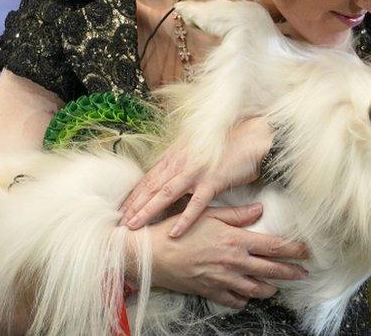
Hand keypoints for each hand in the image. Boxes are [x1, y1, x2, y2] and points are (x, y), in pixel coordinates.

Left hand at [118, 116, 274, 237]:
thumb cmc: (226, 146)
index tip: (120, 209)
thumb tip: (170, 178)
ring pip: (165, 194)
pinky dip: (185, 218)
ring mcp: (195, 171)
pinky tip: (175, 232)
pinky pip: (196, 203)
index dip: (133, 194)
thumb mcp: (198, 152)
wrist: (252, 138)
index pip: (149, 178)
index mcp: (176, 156)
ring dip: (148, 210)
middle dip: (133, 205)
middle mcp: (181, 162)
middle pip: (151, 186)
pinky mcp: (212, 180)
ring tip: (134, 226)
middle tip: (118, 223)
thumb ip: (182, 164)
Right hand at [141, 202, 308, 309]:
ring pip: (256, 289)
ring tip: (276, 286)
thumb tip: (259, 210)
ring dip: (270, 288)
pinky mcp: (211, 291)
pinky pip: (234, 300)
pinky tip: (247, 297)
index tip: (307, 251)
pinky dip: (244, 299)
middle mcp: (234, 262)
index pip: (274, 246)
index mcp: (236, 240)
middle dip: (291, 272)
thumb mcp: (209, 214)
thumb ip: (237, 214)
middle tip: (303, 273)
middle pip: (272, 270)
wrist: (152, 254)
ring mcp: (224, 279)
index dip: (294, 250)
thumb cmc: (179, 229)